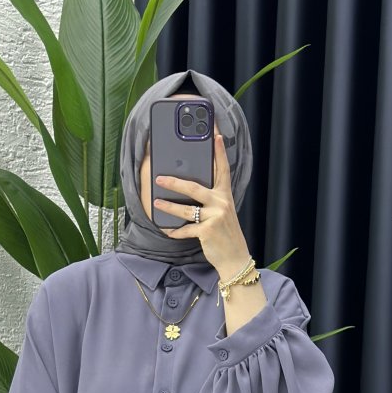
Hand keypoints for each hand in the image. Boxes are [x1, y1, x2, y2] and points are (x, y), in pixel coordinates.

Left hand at [152, 132, 250, 277]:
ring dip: (168, 206)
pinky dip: (175, 231)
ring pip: (186, 209)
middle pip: (194, 187)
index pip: (222, 169)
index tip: (216, 135)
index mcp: (225, 195)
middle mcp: (221, 203)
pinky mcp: (208, 231)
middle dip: (174, 182)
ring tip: (156, 203)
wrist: (235, 257)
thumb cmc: (225, 234)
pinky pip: (186, 229)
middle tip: (160, 178)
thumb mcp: (223, 213)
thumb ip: (211, 200)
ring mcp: (215, 217)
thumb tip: (189, 192)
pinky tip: (167, 230)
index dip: (219, 152)